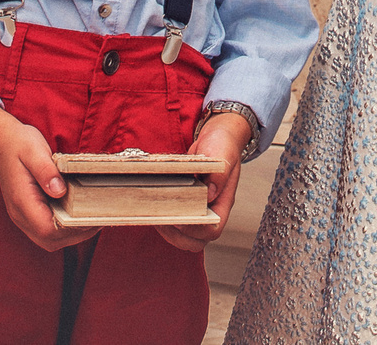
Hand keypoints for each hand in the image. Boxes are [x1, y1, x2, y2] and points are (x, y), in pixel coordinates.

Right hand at [0, 104, 99, 251]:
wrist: (1, 141)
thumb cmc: (19, 143)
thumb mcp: (34, 150)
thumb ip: (46, 171)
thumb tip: (60, 191)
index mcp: (22, 200)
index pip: (47, 230)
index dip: (71, 230)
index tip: (91, 218)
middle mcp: (20, 214)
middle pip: (49, 240)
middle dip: (75, 236)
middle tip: (97, 220)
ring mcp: (23, 215)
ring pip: (48, 239)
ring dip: (70, 234)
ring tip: (90, 219)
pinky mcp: (28, 212)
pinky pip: (46, 229)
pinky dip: (64, 228)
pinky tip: (77, 214)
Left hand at [155, 110, 252, 251]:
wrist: (218, 134)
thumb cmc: (223, 143)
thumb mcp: (223, 152)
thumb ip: (219, 173)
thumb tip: (209, 195)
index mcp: (223, 201)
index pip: (212, 230)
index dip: (195, 229)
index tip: (179, 217)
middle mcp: (212, 209)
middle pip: (197, 241)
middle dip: (177, 236)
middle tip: (161, 220)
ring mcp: (199, 207)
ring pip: (184, 236)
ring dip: (168, 231)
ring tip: (154, 215)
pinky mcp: (187, 202)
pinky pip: (176, 221)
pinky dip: (164, 220)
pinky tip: (153, 206)